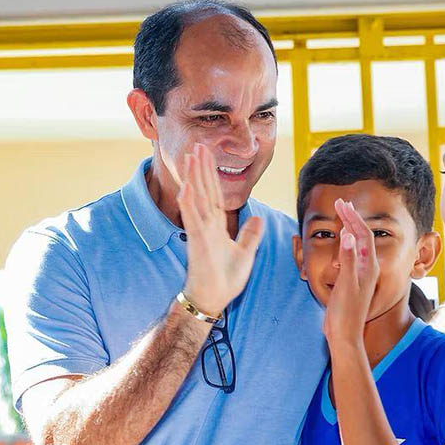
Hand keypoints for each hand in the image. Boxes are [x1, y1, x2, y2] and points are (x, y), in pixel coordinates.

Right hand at [177, 143, 263, 316]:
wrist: (214, 299)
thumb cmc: (225, 280)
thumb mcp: (245, 253)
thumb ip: (250, 235)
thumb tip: (258, 218)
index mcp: (217, 226)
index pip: (215, 194)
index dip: (212, 174)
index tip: (208, 156)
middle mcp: (206, 225)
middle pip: (204, 190)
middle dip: (201, 168)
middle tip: (198, 146)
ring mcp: (200, 232)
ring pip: (196, 199)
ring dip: (193, 178)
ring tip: (190, 157)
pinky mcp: (197, 242)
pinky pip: (193, 219)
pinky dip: (190, 203)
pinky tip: (187, 187)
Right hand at [323, 199, 379, 345]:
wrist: (344, 334)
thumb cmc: (346, 313)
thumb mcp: (346, 284)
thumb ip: (347, 259)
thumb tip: (348, 234)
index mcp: (368, 266)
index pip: (362, 234)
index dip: (352, 217)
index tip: (341, 204)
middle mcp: (367, 267)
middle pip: (361, 236)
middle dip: (351, 218)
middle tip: (340, 203)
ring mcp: (360, 273)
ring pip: (356, 244)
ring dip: (349, 228)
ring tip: (342, 215)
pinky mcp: (352, 279)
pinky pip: (350, 253)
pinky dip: (344, 242)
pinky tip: (340, 240)